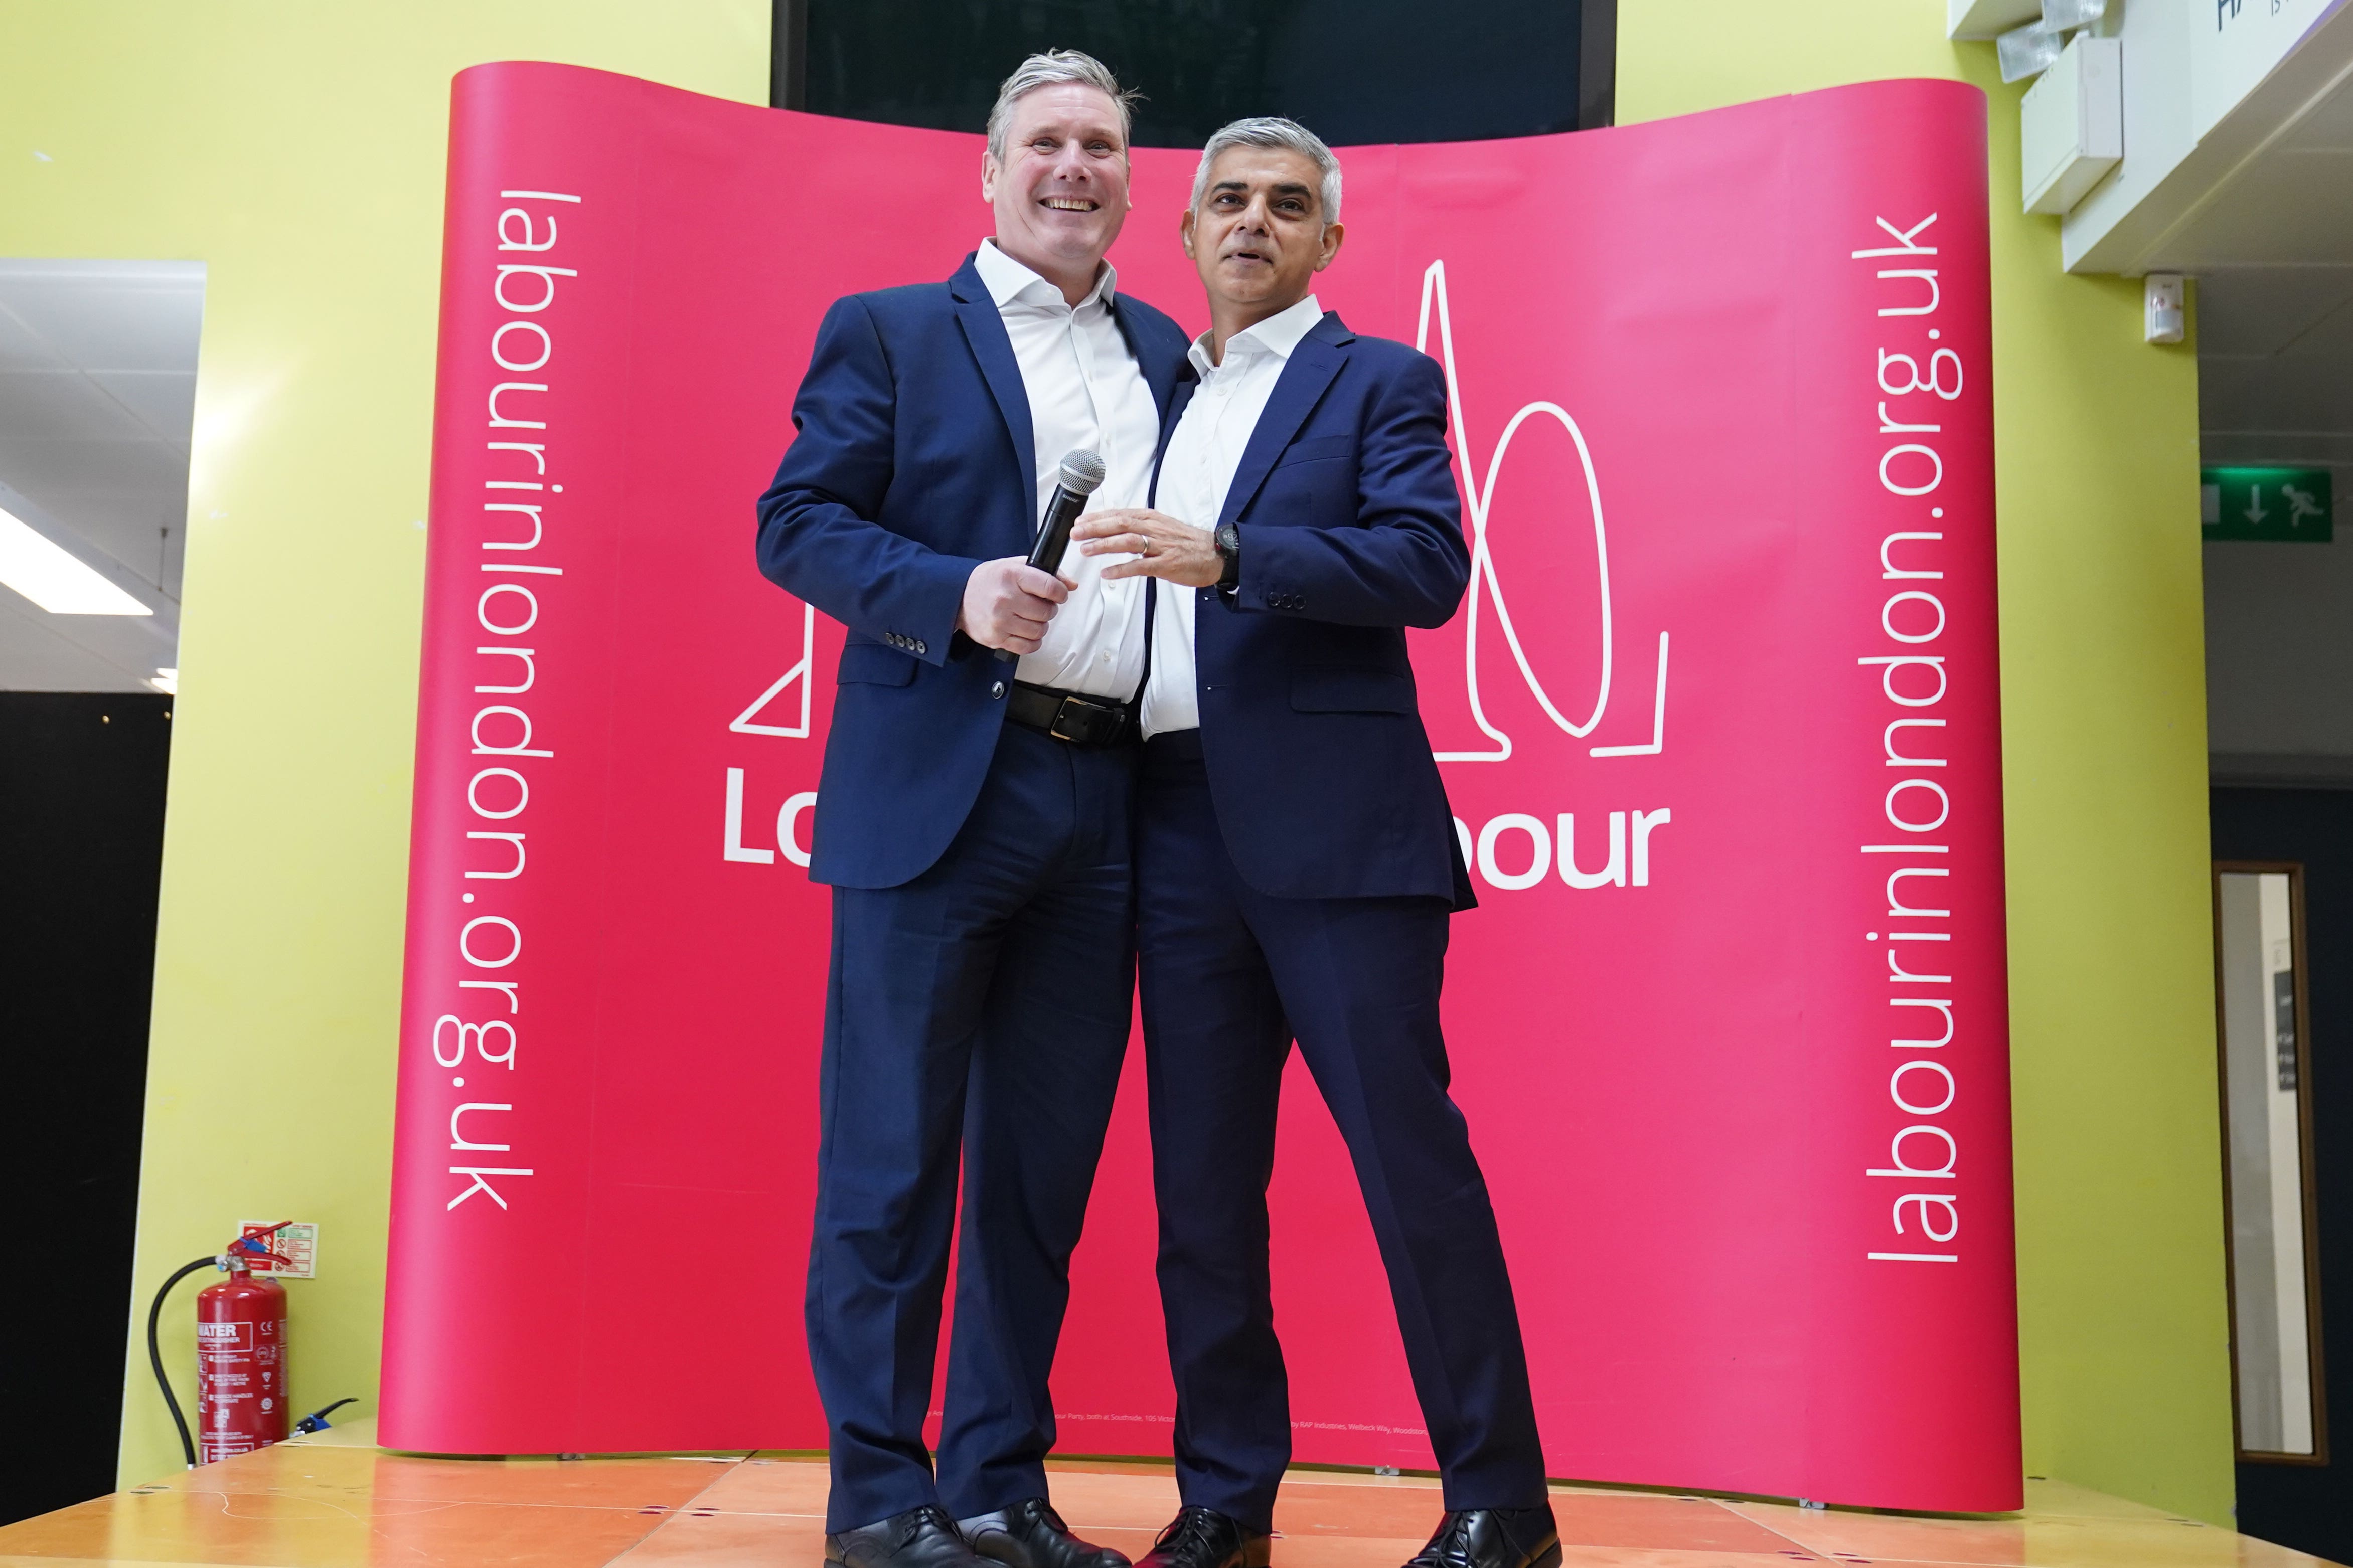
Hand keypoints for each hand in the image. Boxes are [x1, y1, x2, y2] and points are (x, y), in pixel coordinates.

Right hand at [959, 556, 1070, 655]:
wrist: (958, 596)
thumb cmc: (989, 581)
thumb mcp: (1015, 566)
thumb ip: (1046, 572)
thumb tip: (1071, 585)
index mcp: (1011, 576)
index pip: (1050, 587)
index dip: (1060, 593)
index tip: (1058, 594)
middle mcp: (1005, 598)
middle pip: (1046, 612)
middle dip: (1048, 610)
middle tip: (1040, 606)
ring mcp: (1000, 621)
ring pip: (1039, 631)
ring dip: (1040, 626)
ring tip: (1031, 618)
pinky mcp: (996, 638)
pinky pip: (1027, 647)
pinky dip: (1032, 641)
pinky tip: (1026, 631)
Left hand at [1072, 509, 1223, 587]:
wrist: (1215, 554)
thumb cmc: (1187, 543)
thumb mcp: (1162, 527)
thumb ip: (1139, 527)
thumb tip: (1114, 527)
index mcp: (1151, 518)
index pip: (1119, 514)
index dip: (1097, 517)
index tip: (1079, 522)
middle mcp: (1154, 528)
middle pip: (1120, 524)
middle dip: (1095, 528)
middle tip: (1076, 533)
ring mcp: (1161, 546)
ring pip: (1128, 541)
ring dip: (1104, 545)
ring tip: (1085, 550)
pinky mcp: (1166, 564)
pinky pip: (1140, 566)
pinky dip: (1121, 569)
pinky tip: (1107, 573)